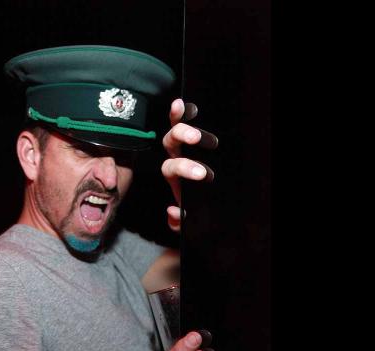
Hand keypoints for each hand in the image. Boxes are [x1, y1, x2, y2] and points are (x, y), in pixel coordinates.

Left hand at [161, 98, 216, 232]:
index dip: (183, 167)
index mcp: (174, 175)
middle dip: (182, 138)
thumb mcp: (186, 220)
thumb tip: (172, 212)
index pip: (171, 167)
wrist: (204, 203)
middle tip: (196, 138)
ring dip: (183, 123)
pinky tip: (182, 104)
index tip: (201, 172)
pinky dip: (182, 112)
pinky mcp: (194, 139)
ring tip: (196, 118)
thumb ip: (177, 222)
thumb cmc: (194, 206)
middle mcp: (176, 157)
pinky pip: (187, 122)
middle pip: (171, 142)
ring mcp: (183, 146)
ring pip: (176, 129)